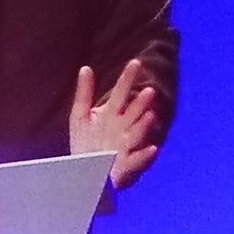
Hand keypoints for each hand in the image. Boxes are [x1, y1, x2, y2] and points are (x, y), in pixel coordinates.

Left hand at [69, 59, 158, 189]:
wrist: (82, 171)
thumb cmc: (85, 142)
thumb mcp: (80, 116)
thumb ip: (84, 93)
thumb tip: (85, 68)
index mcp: (111, 113)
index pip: (121, 92)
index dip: (128, 78)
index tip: (136, 62)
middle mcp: (121, 127)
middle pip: (133, 112)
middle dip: (141, 103)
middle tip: (149, 91)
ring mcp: (124, 145)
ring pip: (136, 133)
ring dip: (144, 125)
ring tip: (151, 116)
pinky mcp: (124, 165)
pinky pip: (136, 160)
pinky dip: (144, 155)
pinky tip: (152, 148)